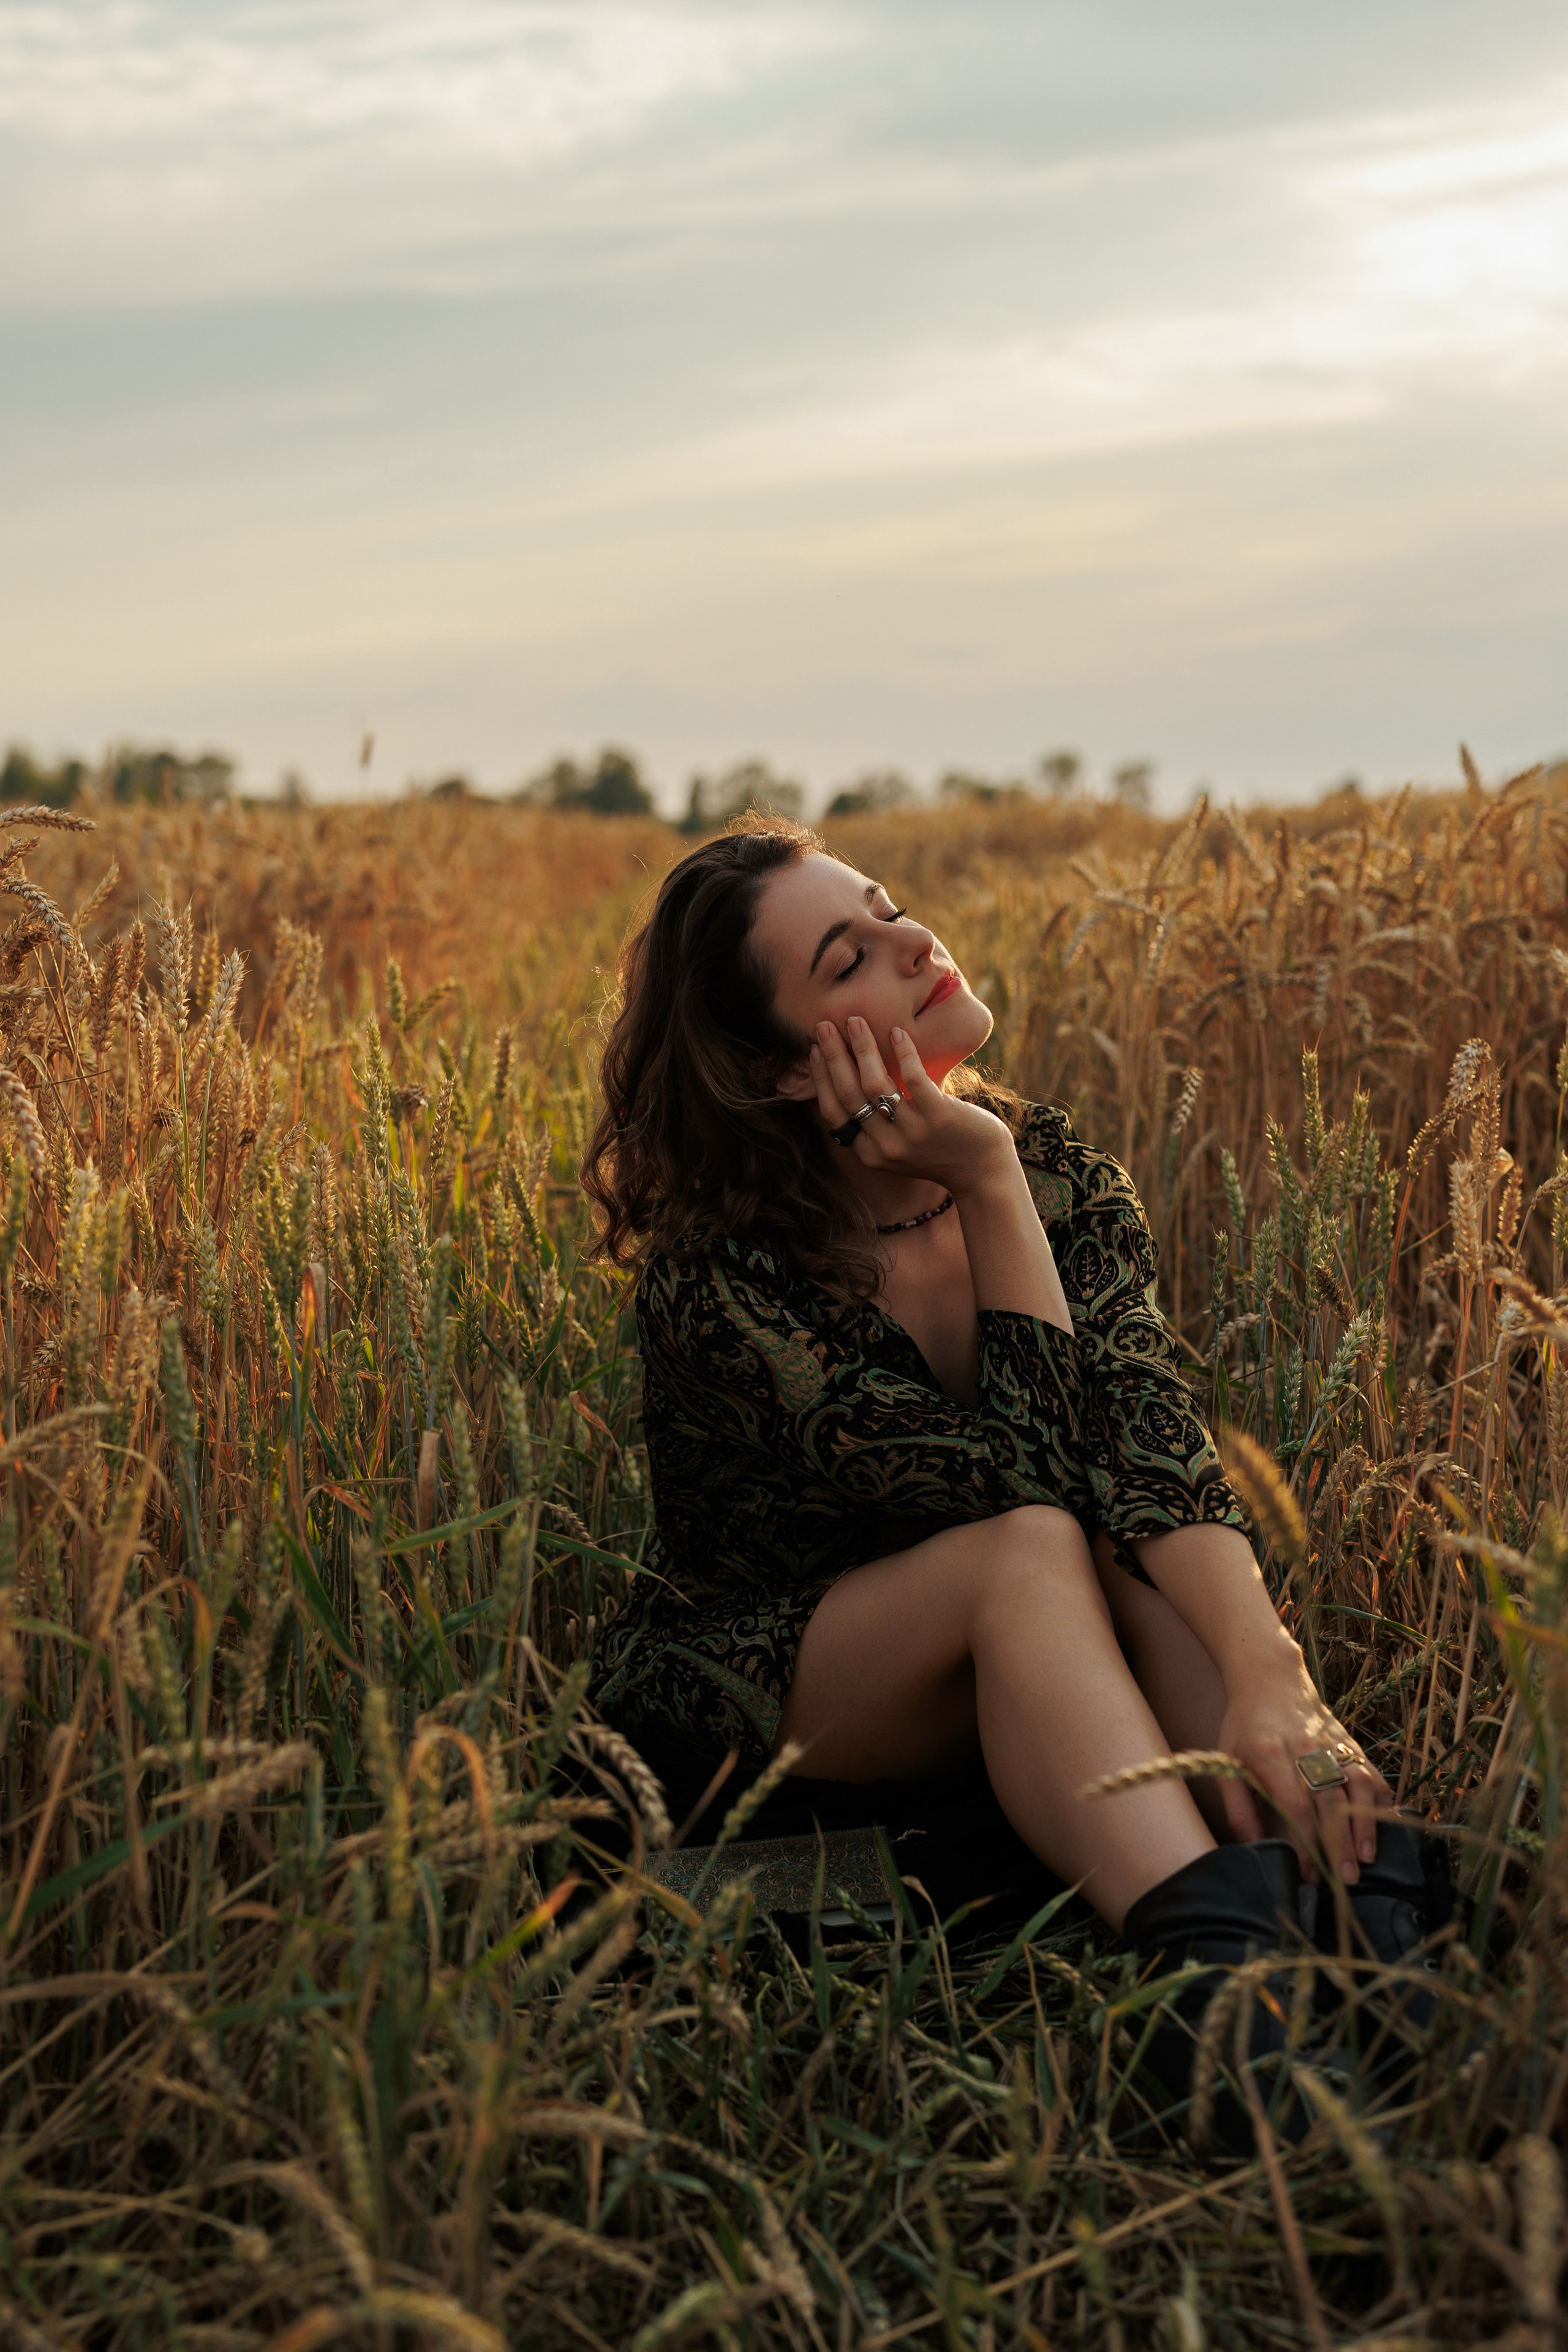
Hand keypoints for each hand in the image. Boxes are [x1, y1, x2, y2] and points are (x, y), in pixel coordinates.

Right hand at [809, 1016, 1013, 1196]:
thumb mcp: (898, 1143)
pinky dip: (903, 1053)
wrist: (983, 1171)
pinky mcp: (940, 1118)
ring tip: (856, 1022)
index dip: (821, 1078)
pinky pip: (913, 1080)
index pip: (833, 1111)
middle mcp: (886, 1146)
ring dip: (862, 1049)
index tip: (815, 1049)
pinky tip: (897, 1033)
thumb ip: (875, 1120)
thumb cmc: (940, 1149)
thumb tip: (850, 1075)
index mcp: (870, 1153)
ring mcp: (913, 1133)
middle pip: (849, 1094)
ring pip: (875, 1085)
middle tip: (824, 1024)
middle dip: (833, 1055)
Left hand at [1216, 1667, 1392, 1884]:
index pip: (1294, 1806)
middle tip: (1347, 1880)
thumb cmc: (1245, 1725)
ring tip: (1368, 1859)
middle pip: (1329, 1802)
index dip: (1305, 1843)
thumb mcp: (1227, 1762)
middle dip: (1340, 1844)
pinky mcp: (1349, 1741)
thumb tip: (1256, 1848)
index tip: (1309, 1873)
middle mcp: (1306, 1748)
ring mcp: (1332, 1742)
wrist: (1269, 1676)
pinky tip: (1383, 1826)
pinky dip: (1381, 1800)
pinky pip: (1371, 1772)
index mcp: (1271, 1754)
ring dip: (1365, 1825)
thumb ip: (1238, 1808)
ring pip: (1356, 1787)